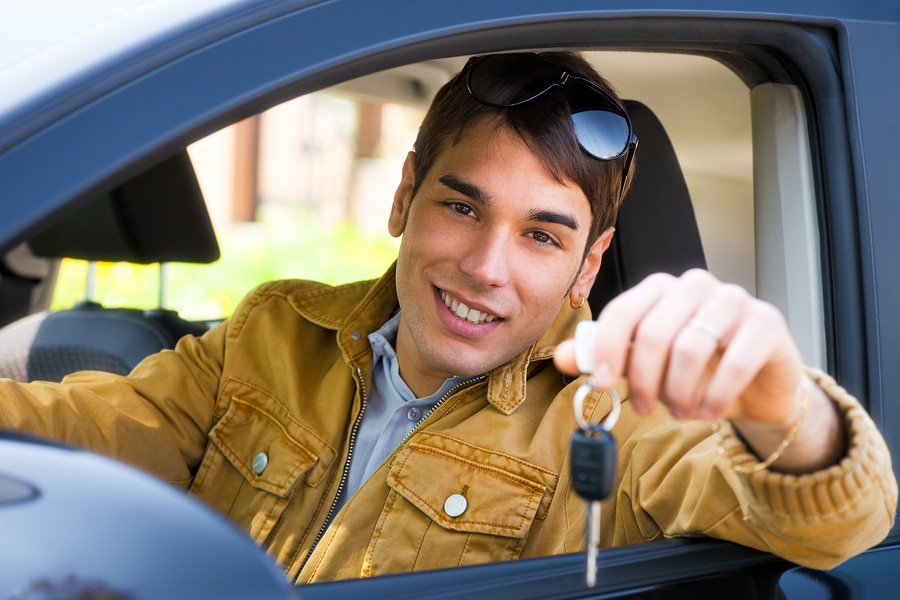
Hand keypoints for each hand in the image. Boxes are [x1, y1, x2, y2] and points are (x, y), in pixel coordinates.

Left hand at [555, 269, 844, 472]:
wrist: (755, 387)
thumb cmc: (695, 371)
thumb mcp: (644, 367)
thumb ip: (604, 358)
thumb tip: (561, 357)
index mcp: (659, 289)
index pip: (622, 311)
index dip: (607, 350)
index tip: (604, 385)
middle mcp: (694, 285)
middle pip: (654, 332)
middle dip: (645, 380)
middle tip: (646, 409)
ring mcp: (733, 299)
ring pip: (691, 347)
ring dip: (680, 391)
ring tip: (681, 410)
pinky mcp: (766, 321)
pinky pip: (735, 361)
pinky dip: (716, 395)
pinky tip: (709, 411)